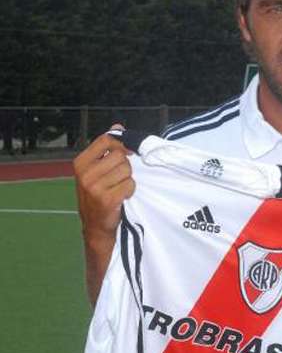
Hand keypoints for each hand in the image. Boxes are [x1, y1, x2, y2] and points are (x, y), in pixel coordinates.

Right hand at [73, 124, 134, 244]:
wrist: (96, 226)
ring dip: (128, 179)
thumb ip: (107, 148)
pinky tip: (122, 197)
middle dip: (125, 166)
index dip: (120, 145)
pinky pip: (130, 185)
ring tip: (118, 188)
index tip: (125, 154)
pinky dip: (130, 191)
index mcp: (81, 162)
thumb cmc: (99, 194)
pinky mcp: (106, 199)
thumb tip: (117, 126)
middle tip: (118, 179)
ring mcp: (94, 186)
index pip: (106, 140)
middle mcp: (85, 173)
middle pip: (120, 156)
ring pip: (127, 170)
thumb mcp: (97, 169)